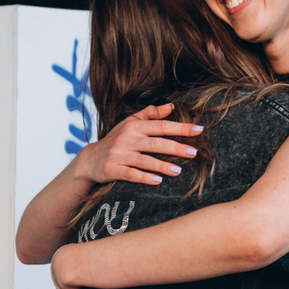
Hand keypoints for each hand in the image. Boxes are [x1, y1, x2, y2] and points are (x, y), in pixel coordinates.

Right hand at [74, 103, 202, 186]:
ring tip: (179, 171)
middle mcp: (126, 139)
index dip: (180, 128)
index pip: (161, 125)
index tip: (199, 130)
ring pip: (144, 160)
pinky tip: (158, 181)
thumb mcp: (130, 123)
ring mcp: (119, 155)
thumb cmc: (115, 139)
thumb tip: (171, 106)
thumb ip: (150, 114)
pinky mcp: (112, 170)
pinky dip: (144, 178)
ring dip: (162, 166)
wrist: (90, 160)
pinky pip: (130, 174)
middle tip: (194, 152)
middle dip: (176, 148)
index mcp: (133, 126)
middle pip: (155, 143)